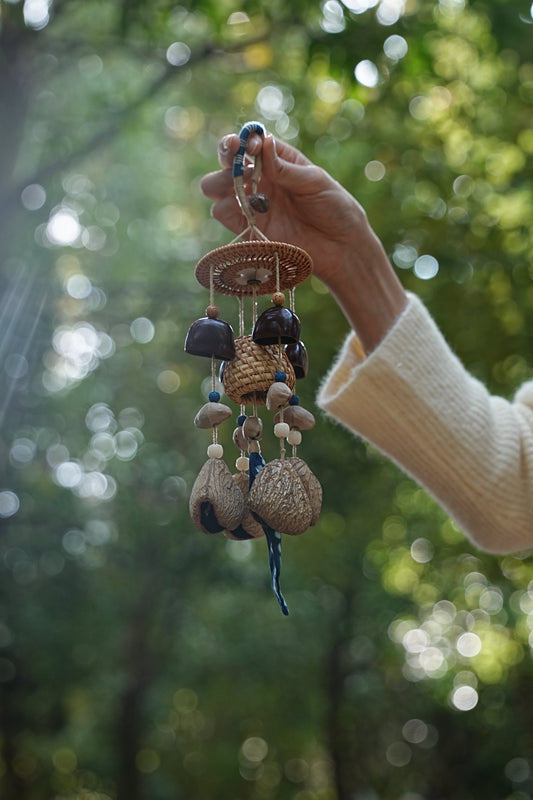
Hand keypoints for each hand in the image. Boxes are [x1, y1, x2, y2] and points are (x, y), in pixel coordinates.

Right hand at [200, 132, 406, 351]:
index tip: (249, 146)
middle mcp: (261, 180)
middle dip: (226, 157)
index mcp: (278, 161)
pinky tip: (246, 209)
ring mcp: (253, 204)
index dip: (243, 140)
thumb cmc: (335, 208)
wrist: (341, 247)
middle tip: (238, 165)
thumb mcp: (314, 181)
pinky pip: (224, 214)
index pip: (250, 143)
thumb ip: (285, 167)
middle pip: (227, 162)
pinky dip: (227, 208)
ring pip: (216, 188)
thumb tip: (262, 142)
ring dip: (220, 182)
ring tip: (241, 187)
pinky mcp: (249, 229)